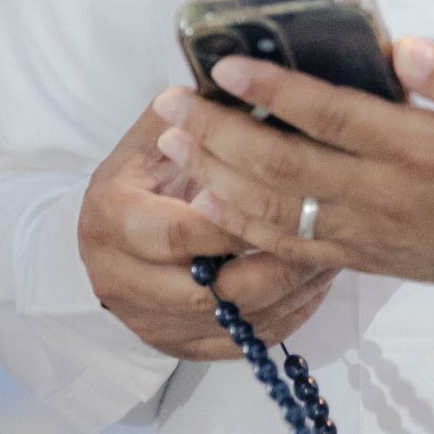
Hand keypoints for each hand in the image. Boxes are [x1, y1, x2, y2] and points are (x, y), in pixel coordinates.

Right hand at [77, 103, 336, 360]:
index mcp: (114, 220)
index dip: (235, 219)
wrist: (99, 244)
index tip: (286, 196)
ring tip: (333, 255)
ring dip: (291, 292)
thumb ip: (192, 118)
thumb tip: (249, 85)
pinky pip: (242, 345)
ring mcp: (151, 322)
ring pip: (235, 323)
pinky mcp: (176, 347)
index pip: (180, 232)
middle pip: (211, 291)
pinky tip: (314, 285)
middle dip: (277, 264)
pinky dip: (286, 317)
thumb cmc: (136, 179)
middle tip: (327, 232)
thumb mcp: (148, 139)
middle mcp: (124, 280)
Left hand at [149, 38, 433, 297]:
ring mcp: (373, 234)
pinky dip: (246, 229)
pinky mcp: (370, 259)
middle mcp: (387, 196)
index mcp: (422, 149)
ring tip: (174, 146)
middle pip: (282, 168)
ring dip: (217, 180)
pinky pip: (295, 250)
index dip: (271, 93)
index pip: (330, 117)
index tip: (224, 67)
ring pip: (277, 213)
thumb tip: (402, 49)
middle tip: (168, 104)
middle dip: (216, 135)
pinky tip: (212, 204)